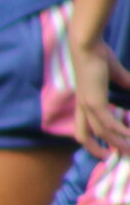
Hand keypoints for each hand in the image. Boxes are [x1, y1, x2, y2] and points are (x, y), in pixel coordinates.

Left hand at [74, 37, 129, 155]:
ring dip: (116, 143)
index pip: (81, 127)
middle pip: (84, 136)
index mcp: (83, 101)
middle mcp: (82, 106)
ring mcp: (87, 105)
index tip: (103, 150)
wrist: (87, 45)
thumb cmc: (98, 56)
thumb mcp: (113, 73)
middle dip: (98, 150)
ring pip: (100, 133)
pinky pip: (107, 123)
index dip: (90, 141)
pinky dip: (119, 132)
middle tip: (114, 158)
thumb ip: (123, 81)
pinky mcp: (94, 102)